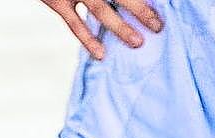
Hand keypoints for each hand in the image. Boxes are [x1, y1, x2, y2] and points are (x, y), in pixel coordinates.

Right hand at [39, 0, 161, 59]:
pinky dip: (88, 39)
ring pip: (100, 10)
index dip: (141, 1)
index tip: (157, 13)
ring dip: (120, 27)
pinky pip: (75, 24)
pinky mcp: (57, 1)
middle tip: (157, 26)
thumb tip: (130, 4)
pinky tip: (100, 54)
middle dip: (139, 10)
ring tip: (137, 43)